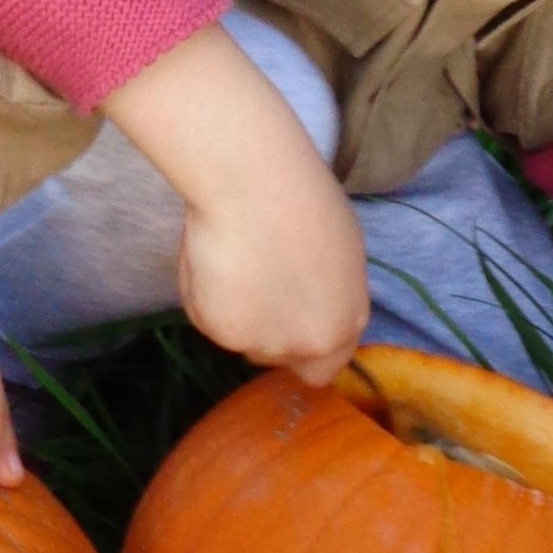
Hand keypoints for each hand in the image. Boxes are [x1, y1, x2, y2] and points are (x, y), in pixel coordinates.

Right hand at [103, 25, 370, 383]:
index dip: (301, 342)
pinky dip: (204, 296)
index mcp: (347, 323)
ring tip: (231, 258)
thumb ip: (330, 292)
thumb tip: (310, 298)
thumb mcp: (341, 254)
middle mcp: (311, 344)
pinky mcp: (223, 331)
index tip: (282, 313)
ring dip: (233, 311)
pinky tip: (212, 255)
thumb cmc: (304, 200)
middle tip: (251, 282)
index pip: (325, 367)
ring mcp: (266, 342)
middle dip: (264, 329)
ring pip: (239, 338)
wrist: (256, 185)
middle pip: (277, 356)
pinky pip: (207, 319)